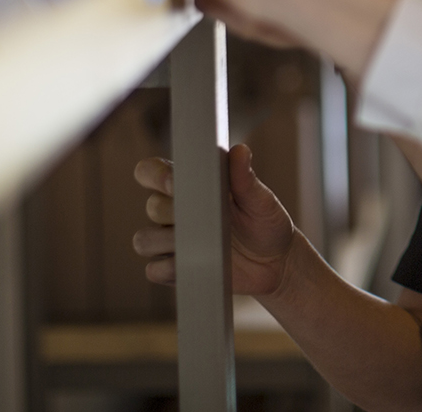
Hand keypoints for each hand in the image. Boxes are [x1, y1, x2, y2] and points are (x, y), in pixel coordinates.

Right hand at [133, 143, 301, 297]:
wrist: (276, 263)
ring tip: (202, 242)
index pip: (151, 171)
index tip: (174, 182)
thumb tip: (240, 150)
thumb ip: (246, 177)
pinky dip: (171, 268)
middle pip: (151, 207)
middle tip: (204, 218)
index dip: (155, 175)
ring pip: (145, 240)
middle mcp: (175, 212)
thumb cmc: (266, 223)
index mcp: (190, 186)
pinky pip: (154, 270)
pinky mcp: (174, 271)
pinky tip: (196, 263)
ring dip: (168, 242)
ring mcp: (172, 243)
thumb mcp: (261, 200)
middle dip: (174, 211)